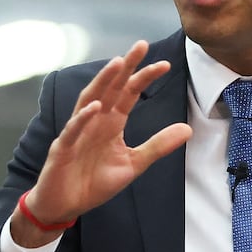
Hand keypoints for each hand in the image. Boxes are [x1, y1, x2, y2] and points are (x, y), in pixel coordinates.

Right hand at [12, 40, 191, 245]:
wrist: (64, 207)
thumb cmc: (94, 183)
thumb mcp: (133, 164)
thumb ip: (157, 146)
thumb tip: (188, 129)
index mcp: (111, 123)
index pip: (129, 93)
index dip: (144, 77)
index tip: (165, 65)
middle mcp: (94, 121)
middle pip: (111, 87)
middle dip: (125, 66)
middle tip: (141, 44)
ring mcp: (77, 132)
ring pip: (89, 99)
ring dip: (103, 81)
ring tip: (118, 63)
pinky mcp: (63, 149)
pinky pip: (73, 130)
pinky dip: (84, 118)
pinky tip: (96, 106)